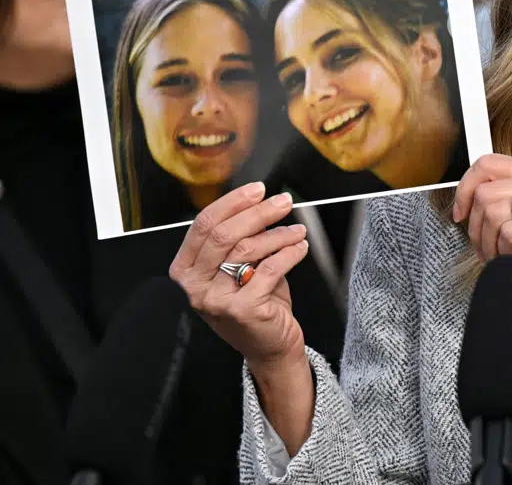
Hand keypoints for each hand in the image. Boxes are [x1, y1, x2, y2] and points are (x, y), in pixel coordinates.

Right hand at [168, 182, 309, 371]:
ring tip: (297, 231)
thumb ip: (239, 239)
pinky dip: (289, 252)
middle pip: (223, 234)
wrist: (269, 346)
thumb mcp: (238, 268)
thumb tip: (258, 204)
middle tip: (282, 202)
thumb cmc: (255, 303)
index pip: (203, 225)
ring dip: (279, 234)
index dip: (232, 202)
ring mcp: (215, 300)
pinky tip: (300, 247)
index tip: (257, 190)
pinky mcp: (241, 310)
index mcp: (186, 269)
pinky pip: (269, 268)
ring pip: (247, 249)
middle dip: (257, 212)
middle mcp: (193, 286)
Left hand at [452, 153, 511, 277]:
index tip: (461, 213)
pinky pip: (508, 233)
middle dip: (477, 228)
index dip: (465, 188)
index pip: (488, 164)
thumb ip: (497, 197)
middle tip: (488, 248)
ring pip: (492, 213)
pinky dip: (505, 252)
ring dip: (490, 243)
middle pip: (485, 193)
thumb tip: (464, 198)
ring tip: (506, 255)